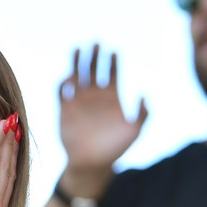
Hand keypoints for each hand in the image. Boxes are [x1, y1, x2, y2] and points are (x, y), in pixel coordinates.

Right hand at [58, 45, 147, 189]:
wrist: (92, 164)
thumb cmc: (115, 149)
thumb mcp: (135, 132)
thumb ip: (143, 114)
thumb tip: (144, 94)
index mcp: (111, 98)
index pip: (111, 73)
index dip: (112, 62)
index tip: (114, 51)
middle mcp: (94, 96)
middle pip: (93, 69)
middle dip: (94, 56)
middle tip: (96, 43)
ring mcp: (79, 101)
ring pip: (77, 75)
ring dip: (77, 62)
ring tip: (78, 48)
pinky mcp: (64, 110)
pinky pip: (62, 91)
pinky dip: (64, 83)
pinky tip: (70, 79)